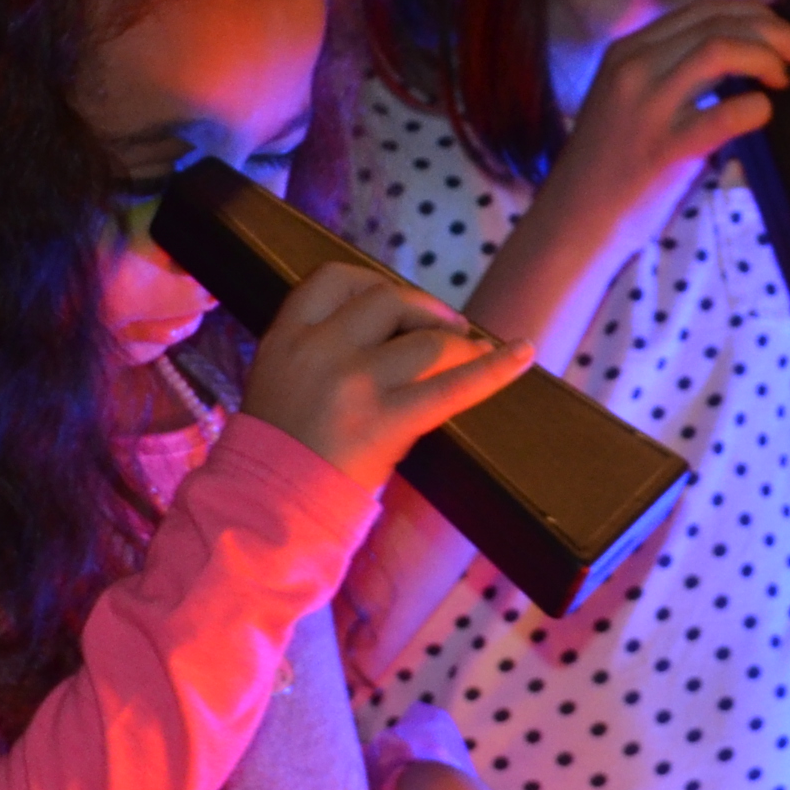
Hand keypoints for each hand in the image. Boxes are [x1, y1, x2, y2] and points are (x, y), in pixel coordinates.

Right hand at [244, 264, 534, 490]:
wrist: (267, 509)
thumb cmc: (279, 450)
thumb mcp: (279, 379)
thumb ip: (321, 346)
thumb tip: (395, 324)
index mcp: (286, 337)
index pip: (333, 280)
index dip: (373, 284)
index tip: (395, 303)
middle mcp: (318, 350)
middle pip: (387, 301)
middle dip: (425, 310)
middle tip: (446, 331)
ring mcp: (353, 384)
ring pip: (428, 340)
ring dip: (460, 343)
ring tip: (473, 352)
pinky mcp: (386, 421)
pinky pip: (453, 386)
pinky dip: (495, 367)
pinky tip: (522, 354)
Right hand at [541, 0, 789, 263]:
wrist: (574, 220)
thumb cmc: (610, 165)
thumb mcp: (629, 99)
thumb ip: (668, 69)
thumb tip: (732, 48)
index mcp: (626, 50)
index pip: (702, 8)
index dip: (752, 13)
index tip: (779, 33)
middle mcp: (632, 68)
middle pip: (717, 21)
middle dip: (771, 30)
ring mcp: (645, 107)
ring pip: (720, 50)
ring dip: (767, 57)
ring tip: (784, 79)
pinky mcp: (661, 149)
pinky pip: (723, 114)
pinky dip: (755, 107)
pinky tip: (764, 114)